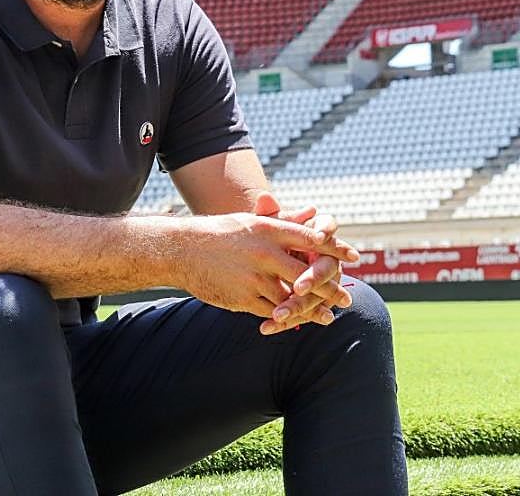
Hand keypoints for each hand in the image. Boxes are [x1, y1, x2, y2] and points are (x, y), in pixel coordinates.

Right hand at [177, 210, 359, 326]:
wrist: (180, 250)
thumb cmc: (219, 233)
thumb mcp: (250, 221)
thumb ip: (284, 220)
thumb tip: (314, 212)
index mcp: (267, 230)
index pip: (311, 238)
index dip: (336, 248)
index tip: (355, 257)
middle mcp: (263, 253)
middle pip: (308, 274)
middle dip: (331, 288)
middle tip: (346, 298)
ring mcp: (253, 277)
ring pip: (293, 298)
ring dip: (313, 310)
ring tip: (328, 317)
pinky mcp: (242, 297)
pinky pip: (272, 311)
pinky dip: (286, 318)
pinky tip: (297, 322)